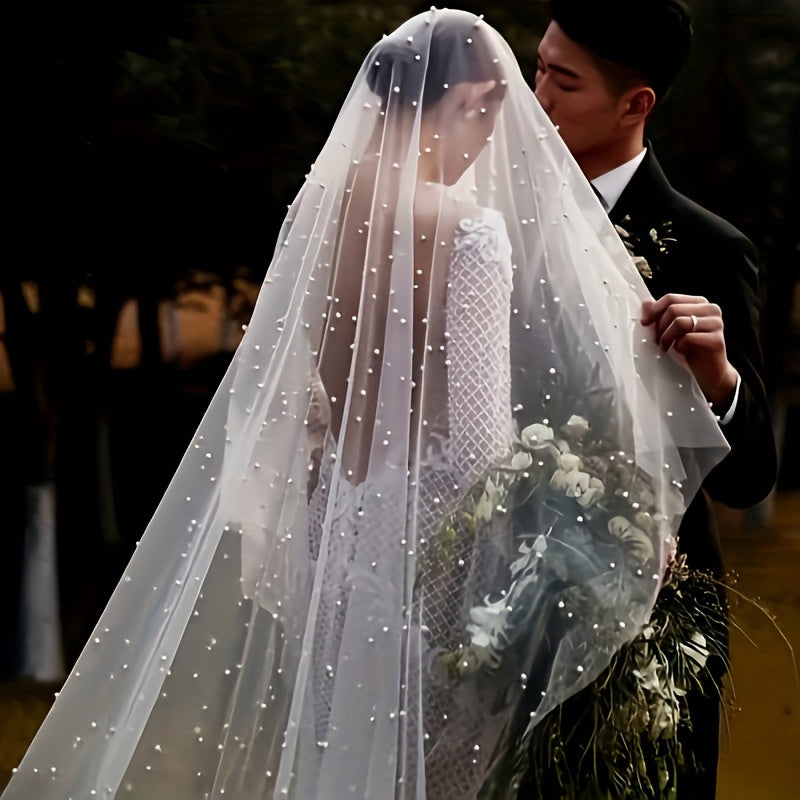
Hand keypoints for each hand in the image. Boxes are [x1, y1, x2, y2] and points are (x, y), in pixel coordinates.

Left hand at [641, 293, 738, 410]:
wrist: (709, 373)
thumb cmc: (689, 350)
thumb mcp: (671, 330)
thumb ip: (661, 315)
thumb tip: (645, 303)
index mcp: (700, 303)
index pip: (671, 298)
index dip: (654, 310)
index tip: (644, 323)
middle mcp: (711, 309)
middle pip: (674, 309)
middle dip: (660, 326)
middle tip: (657, 340)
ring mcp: (716, 324)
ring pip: (679, 322)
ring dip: (666, 336)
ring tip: (665, 346)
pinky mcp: (717, 340)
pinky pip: (687, 338)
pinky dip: (678, 345)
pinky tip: (680, 350)